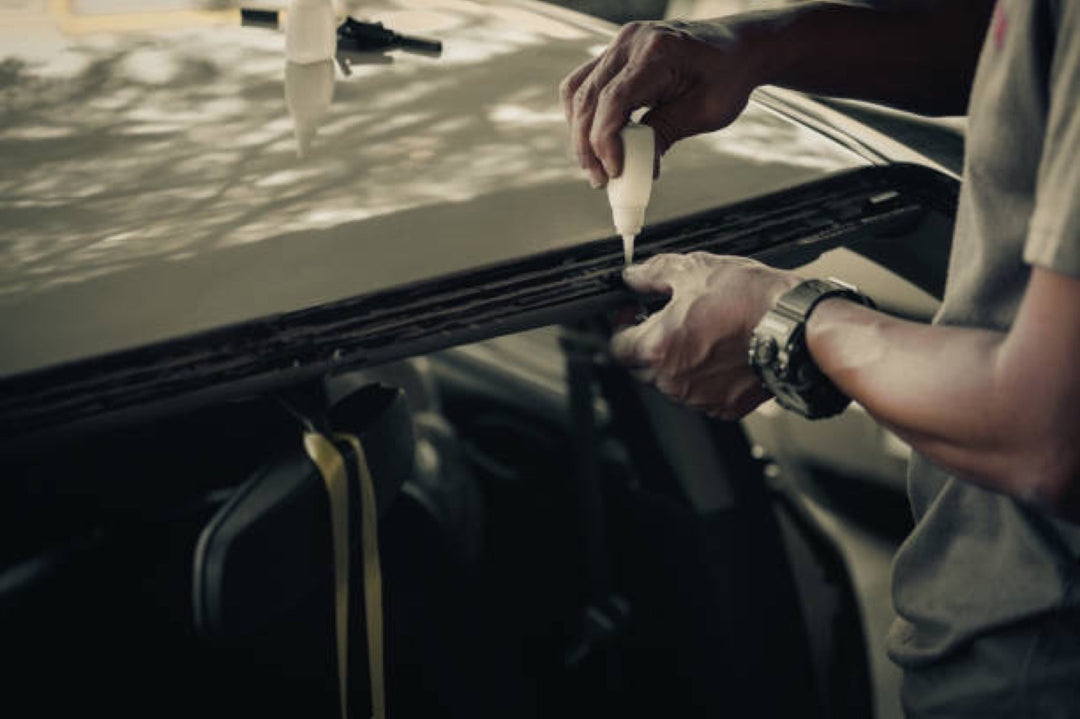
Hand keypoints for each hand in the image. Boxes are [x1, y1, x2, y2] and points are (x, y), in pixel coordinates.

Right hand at [559, 19, 764, 187]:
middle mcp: (631, 41)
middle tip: (601, 179)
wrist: (739, 47)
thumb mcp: (705, 112)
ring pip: (578, 91)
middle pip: (588, 97)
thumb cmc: (729, 75)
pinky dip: (585, 115)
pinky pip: (584, 84)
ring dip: (580, 132)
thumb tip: (636, 168)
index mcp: (657, 52)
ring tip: (596, 166)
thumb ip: (665, 134)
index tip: (614, 171)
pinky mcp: (616, 54)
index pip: (613, 99)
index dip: (605, 140)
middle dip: (587, 145)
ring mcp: (620, 44)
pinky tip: (595, 140)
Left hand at [611, 252, 800, 419]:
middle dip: (650, 343)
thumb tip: (632, 277)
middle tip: (671, 319)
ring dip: (678, 362)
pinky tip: (722, 353)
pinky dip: (705, 377)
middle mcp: (672, 381)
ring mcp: (698, 398)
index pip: (618, 346)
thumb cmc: (749, 300)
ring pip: (671, 382)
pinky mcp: (724, 408)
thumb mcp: (694, 270)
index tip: (634, 313)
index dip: (623, 326)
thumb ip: (652, 274)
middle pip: (642, 367)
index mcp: (657, 348)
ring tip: (703, 333)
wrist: (796, 328)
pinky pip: (701, 394)